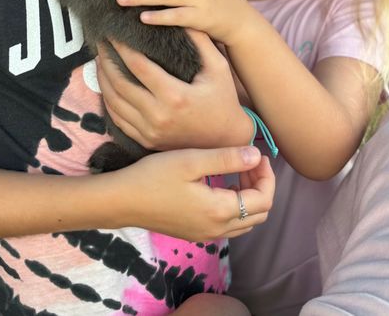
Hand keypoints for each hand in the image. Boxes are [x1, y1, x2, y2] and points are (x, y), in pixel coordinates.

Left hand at [96, 30, 253, 150]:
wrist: (225, 141)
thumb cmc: (223, 100)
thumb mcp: (218, 67)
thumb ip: (200, 41)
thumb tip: (180, 16)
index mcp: (175, 96)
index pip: (138, 66)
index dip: (121, 47)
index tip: (113, 32)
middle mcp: (158, 116)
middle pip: (119, 83)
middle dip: (105, 60)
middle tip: (100, 42)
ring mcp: (150, 131)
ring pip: (113, 102)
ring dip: (102, 79)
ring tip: (99, 60)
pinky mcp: (146, 140)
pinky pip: (117, 119)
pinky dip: (108, 100)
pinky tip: (106, 84)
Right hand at [119, 144, 273, 241]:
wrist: (122, 201)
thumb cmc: (154, 177)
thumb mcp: (191, 161)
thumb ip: (227, 159)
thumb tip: (256, 156)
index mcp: (220, 211)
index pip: (263, 199)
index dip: (266, 175)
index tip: (257, 153)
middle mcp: (217, 230)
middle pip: (259, 213)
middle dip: (261, 185)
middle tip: (249, 161)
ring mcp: (206, 235)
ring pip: (245, 221)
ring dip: (249, 197)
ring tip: (237, 170)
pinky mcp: (195, 233)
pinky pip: (229, 224)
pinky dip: (235, 205)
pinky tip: (220, 184)